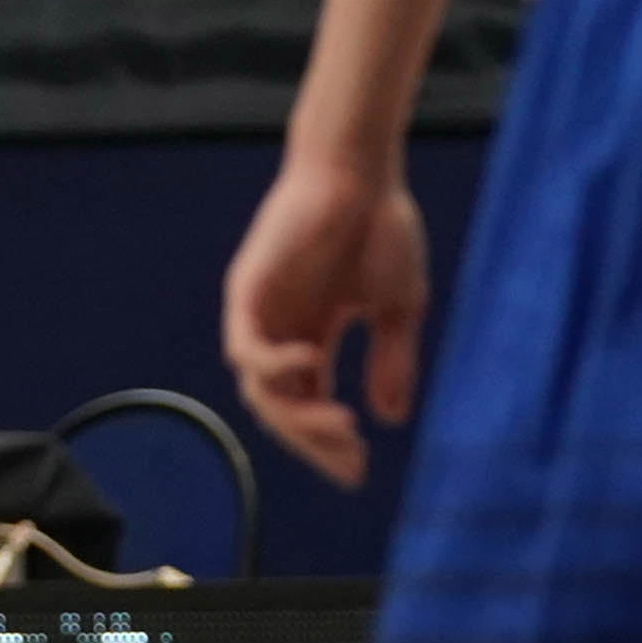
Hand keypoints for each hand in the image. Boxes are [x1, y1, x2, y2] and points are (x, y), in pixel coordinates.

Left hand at [220, 150, 429, 489]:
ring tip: (341, 426)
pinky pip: (244, 347)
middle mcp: (280, 331)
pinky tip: (310, 366)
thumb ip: (391, 361)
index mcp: (312, 335)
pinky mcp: (246, 291)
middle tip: (350, 459)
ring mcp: (260, 313)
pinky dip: (271, 365)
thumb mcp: (397, 307)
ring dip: (297, 416)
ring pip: (261, 389)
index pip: (309, 405)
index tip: (358, 471)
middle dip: (314, 441)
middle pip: (282, 408)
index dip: (327, 443)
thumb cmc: (380, 227)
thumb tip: (392, 419)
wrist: (361, 172)